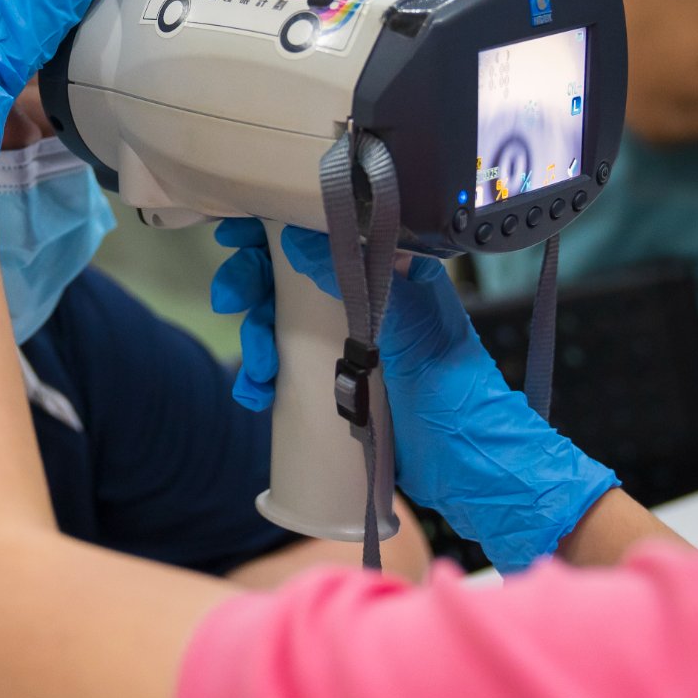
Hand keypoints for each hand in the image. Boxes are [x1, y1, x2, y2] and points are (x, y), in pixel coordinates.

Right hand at [211, 220, 619, 572]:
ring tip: (255, 373)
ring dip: (254, 340)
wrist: (467, 463)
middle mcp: (363, 299)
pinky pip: (286, 369)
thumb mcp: (410, 326)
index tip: (237, 240)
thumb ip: (362, 281)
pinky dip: (262, 378)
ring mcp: (346, 342)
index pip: (322, 234)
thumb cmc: (454, 387)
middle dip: (252, 287)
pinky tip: (256, 395)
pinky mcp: (335, 383)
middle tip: (230, 301)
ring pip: (279, 323)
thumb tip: (300, 241)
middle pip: (289, 277)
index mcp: (389, 271)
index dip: (274, 234)